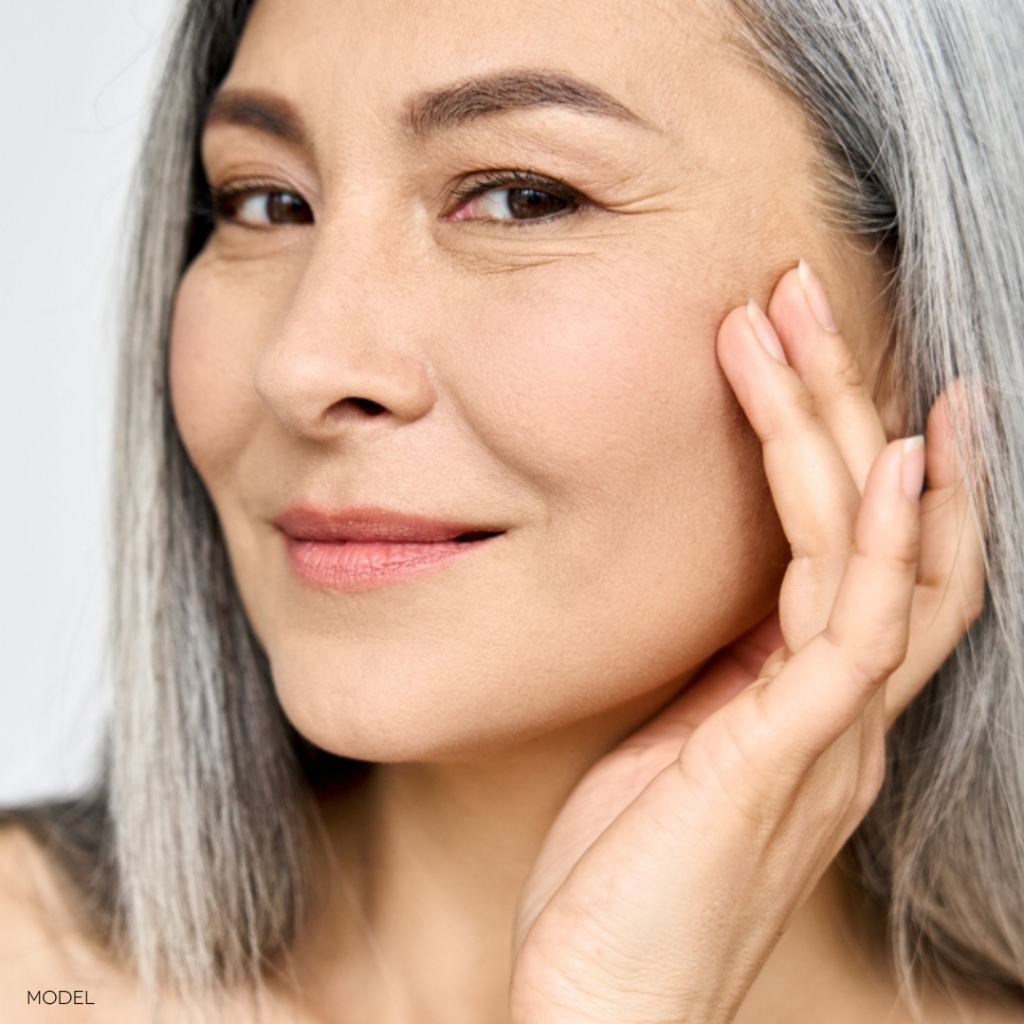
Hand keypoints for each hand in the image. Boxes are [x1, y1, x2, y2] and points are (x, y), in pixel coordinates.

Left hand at [508, 263, 984, 1022]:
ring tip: (799, 326)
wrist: (605, 1003)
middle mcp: (841, 713)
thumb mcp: (668, 751)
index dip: (870, 460)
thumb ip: (712, 684)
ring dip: (844, 432)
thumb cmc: (622, 879)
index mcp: (808, 707)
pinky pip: (855, 626)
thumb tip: (716, 616)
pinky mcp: (787, 754)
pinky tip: (886, 458)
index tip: (843, 364)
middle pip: (881, 530)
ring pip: (870, 552)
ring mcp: (829, 733)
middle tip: (803, 296)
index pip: (868, 559)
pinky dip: (876, 537)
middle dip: (851, 405)